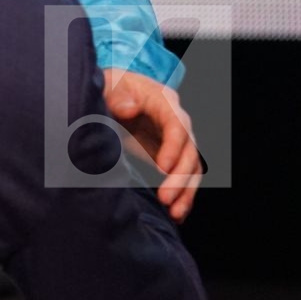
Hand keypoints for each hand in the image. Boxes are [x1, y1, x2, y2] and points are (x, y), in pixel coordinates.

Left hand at [102, 67, 201, 221]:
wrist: (112, 91)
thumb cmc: (109, 87)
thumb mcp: (109, 85)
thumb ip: (117, 96)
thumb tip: (130, 108)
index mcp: (163, 100)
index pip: (177, 126)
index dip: (173, 147)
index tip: (162, 168)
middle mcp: (176, 120)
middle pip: (189, 150)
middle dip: (181, 177)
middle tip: (166, 199)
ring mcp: (175, 139)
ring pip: (191, 167)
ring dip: (186, 191)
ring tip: (175, 214)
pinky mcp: (169, 154)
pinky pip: (182, 175)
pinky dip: (182, 194)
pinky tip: (177, 214)